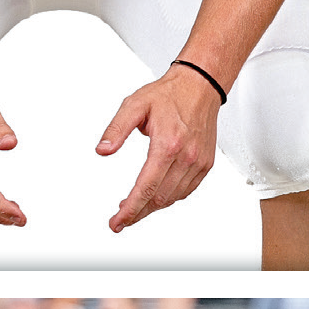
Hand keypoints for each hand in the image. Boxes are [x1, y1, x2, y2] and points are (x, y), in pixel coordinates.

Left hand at [95, 66, 224, 233]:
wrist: (199, 87)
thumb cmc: (169, 95)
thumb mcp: (134, 105)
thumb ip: (116, 129)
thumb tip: (103, 150)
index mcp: (167, 144)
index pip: (146, 188)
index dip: (130, 209)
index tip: (117, 221)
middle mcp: (186, 156)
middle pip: (159, 198)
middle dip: (138, 213)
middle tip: (121, 219)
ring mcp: (198, 162)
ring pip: (173, 198)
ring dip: (152, 207)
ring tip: (135, 206)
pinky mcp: (205, 164)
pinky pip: (186, 191)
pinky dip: (170, 198)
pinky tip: (157, 196)